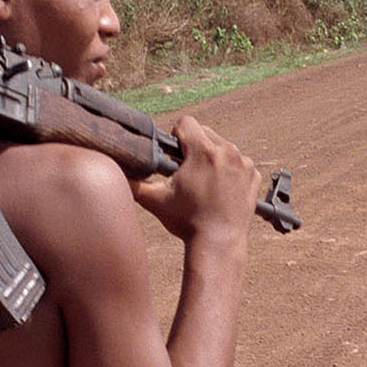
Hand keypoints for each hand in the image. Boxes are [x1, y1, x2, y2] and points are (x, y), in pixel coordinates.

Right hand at [129, 116, 258, 243]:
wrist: (218, 244)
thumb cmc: (186, 222)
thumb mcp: (154, 200)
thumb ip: (132, 182)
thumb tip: (112, 173)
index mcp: (203, 151)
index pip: (186, 122)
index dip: (175, 136)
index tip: (174, 154)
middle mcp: (228, 151)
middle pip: (205, 132)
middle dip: (194, 147)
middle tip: (186, 171)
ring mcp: (244, 163)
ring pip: (223, 146)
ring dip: (212, 157)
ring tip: (203, 181)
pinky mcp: (254, 175)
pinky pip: (239, 162)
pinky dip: (229, 170)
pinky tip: (219, 189)